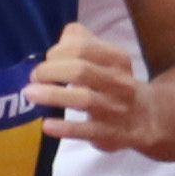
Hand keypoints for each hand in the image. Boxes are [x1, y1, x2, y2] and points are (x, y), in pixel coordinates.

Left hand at [29, 25, 151, 152]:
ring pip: (83, 99)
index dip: (57, 52)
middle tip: (33, 77)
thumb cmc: (112, 82)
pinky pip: (85, 130)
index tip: (47, 59)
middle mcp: (119, 82)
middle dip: (50, 71)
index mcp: (117, 58)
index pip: (81, 47)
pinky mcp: (109, 134)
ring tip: (30, 94)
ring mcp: (115, 109)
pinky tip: (47, 124)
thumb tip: (60, 41)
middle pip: (80, 70)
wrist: (145, 118)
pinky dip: (64, 128)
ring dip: (52, 95)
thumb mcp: (105, 57)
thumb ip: (82, 41)